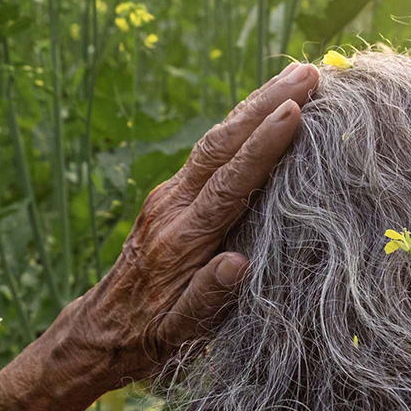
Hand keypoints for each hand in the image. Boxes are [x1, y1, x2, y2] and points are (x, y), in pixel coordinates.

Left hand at [0, 62, 319, 410]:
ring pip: (214, 140)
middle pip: (221, 145)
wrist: (102, 330)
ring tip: (296, 74)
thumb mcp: (179, 334)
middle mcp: (171, 208)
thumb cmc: (149, 338)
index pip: (228, 184)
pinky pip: (210, 152)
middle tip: (308, 73)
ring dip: (254, 103)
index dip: (263, 147)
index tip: (295, 112)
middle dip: (264, 104)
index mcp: (180, 240)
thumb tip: (238, 263)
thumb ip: (207, 299)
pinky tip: (265, 105)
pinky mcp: (170, 197)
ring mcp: (168, 197)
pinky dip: (241, 123)